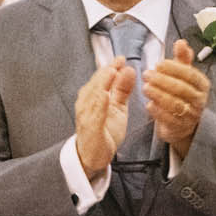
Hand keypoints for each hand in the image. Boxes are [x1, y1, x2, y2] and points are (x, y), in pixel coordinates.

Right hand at [74, 58, 134, 178]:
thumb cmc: (103, 130)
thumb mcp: (118, 107)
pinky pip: (94, 115)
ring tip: (112, 72)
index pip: (101, 78)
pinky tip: (105, 96)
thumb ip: (122, 89)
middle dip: (107, 72)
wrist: (93, 156)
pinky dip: (99, 104)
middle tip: (118, 62)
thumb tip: (128, 69)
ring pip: (93, 96)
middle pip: (96, 84)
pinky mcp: (90, 129)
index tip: (121, 58)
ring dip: (102, 83)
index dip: (111, 67)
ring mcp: (86, 116)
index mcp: (93, 97)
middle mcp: (87, 104)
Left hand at [145, 40, 211, 162]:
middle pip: (181, 89)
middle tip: (146, 74)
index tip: (158, 64)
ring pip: (175, 104)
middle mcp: (199, 100)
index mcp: (202, 85)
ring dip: (158, 95)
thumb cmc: (181, 92)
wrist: (183, 122)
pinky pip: (169, 119)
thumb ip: (182, 59)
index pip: (190, 74)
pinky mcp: (180, 128)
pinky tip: (149, 104)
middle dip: (162, 80)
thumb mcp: (183, 75)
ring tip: (145, 88)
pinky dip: (158, 111)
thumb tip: (181, 41)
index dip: (174, 69)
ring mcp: (191, 115)